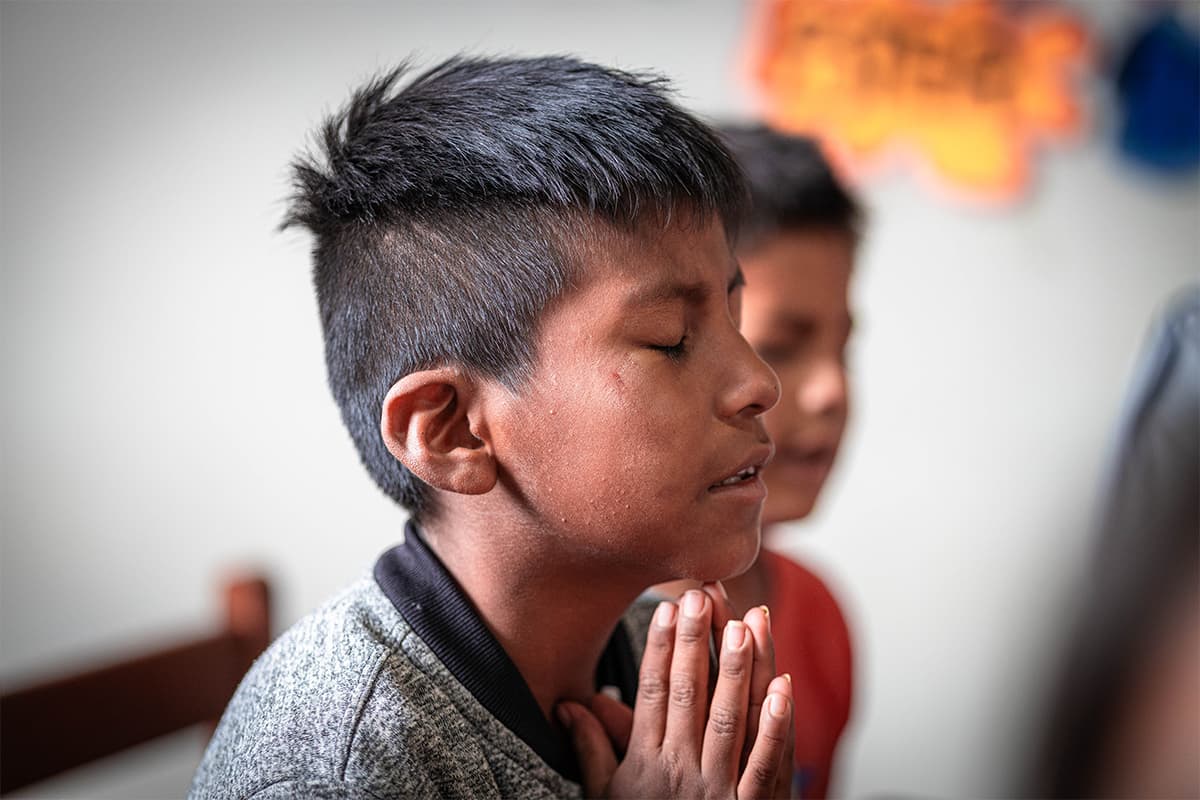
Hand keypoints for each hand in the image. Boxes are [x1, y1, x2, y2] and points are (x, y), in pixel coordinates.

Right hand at [559, 590, 793, 797]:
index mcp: (647, 762)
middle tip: (700, 595)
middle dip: (695, 643)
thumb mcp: (609, 796)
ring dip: (737, 670)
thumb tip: (567, 704)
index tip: (667, 608)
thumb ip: (592, 748)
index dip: (661, 650)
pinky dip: (776, 725)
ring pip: (729, 720)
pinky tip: (782, 686)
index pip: (654, 694)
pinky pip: (766, 763)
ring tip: (743, 621)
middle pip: (690, 697)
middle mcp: (681, 771)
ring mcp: (718, 790)